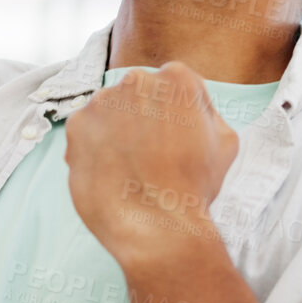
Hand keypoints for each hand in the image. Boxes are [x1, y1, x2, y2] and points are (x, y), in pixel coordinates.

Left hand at [63, 62, 239, 264]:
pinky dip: (93, 149)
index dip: (174, 115)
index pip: (173, 86)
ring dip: (116, 132)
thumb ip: (205, 112)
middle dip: (143, 118)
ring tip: (129, 168)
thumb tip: (190, 107)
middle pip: (138, 95)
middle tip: (150, 154)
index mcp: (177, 78)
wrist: (156, 224)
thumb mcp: (225, 141)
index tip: (173, 138)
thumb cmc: (194, 186)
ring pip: (109, 112)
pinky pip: (85, 133)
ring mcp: (102, 101)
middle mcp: (136, 80)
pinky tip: (110, 172)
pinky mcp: (76, 126)